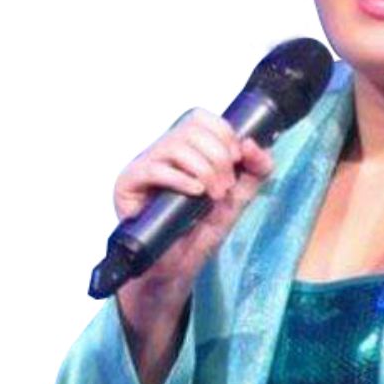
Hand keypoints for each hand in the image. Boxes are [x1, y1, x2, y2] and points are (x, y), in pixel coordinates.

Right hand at [112, 107, 272, 306]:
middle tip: (225, 188)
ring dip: (204, 169)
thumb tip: (253, 143)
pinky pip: (154, 169)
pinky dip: (181, 179)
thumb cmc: (201, 229)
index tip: (237, 161)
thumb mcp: (237, 197)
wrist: (177, 265)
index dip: (224, 134)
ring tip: (212, 195)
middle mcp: (162, 151)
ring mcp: (143, 165)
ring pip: (175, 145)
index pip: (202, 118)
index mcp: (185, 147)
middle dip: (219, 157)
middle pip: (192, 129)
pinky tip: (195, 193)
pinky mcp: (128, 184)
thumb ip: (255, 170)